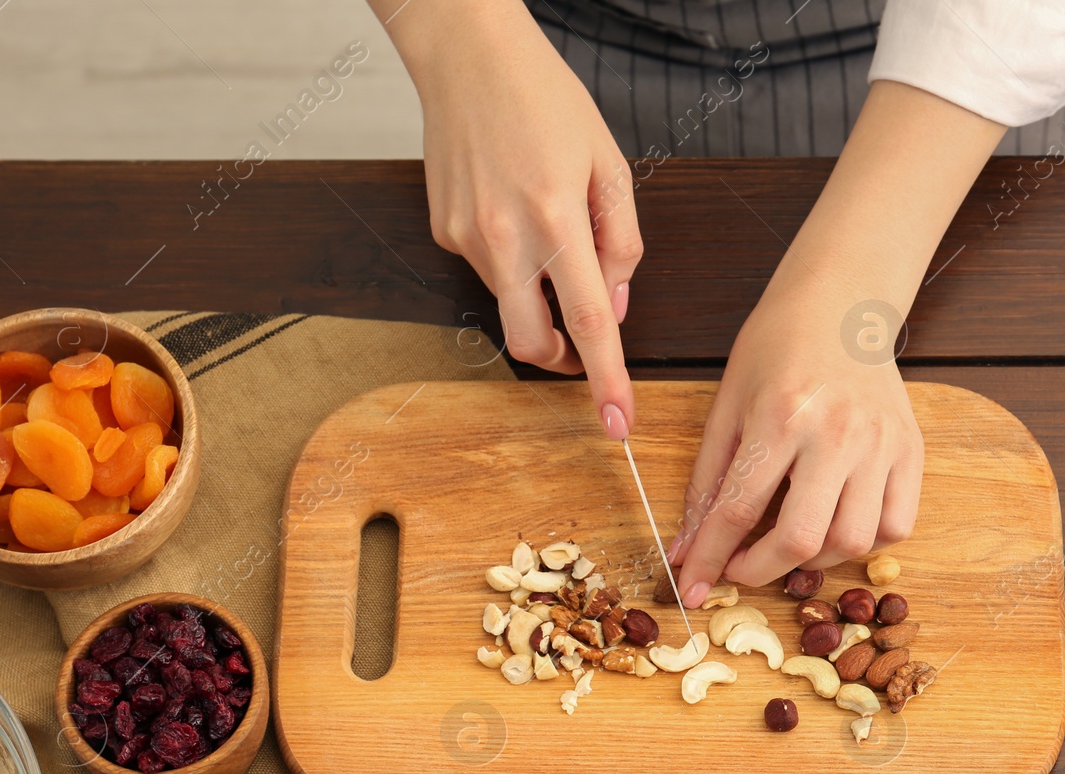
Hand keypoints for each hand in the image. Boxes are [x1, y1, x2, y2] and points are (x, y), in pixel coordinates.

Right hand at [378, 0, 641, 436]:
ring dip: (537, 293)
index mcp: (557, 219)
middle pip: (532, 341)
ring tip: (548, 231)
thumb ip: (621, 244)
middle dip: (561, 360)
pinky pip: (488, 270)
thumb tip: (613, 307)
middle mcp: (505, 238)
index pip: (589, 324)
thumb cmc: (546, 100)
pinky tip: (512, 207)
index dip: (606, 381)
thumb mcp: (610, 166)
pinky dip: (511, 259)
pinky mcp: (444, 232)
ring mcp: (467, 239)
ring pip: (510, 303)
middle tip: (581, 345)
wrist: (468, 58)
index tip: (617, 424)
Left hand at [668, 80, 1005, 604]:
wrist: (840, 304)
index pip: (738, 509)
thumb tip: (686, 550)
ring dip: (816, 560)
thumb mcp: (727, 406)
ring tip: (793, 541)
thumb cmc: (775, 349)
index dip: (711, 558)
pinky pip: (896, 525)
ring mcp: (881, 443)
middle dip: (764, 571)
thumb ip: (707, 482)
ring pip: (854, 541)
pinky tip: (838, 523)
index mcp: (780, 416)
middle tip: (744, 569)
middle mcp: (837, 432)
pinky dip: (865, 542)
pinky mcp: (911, 449)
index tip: (697, 589)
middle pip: (803, 538)